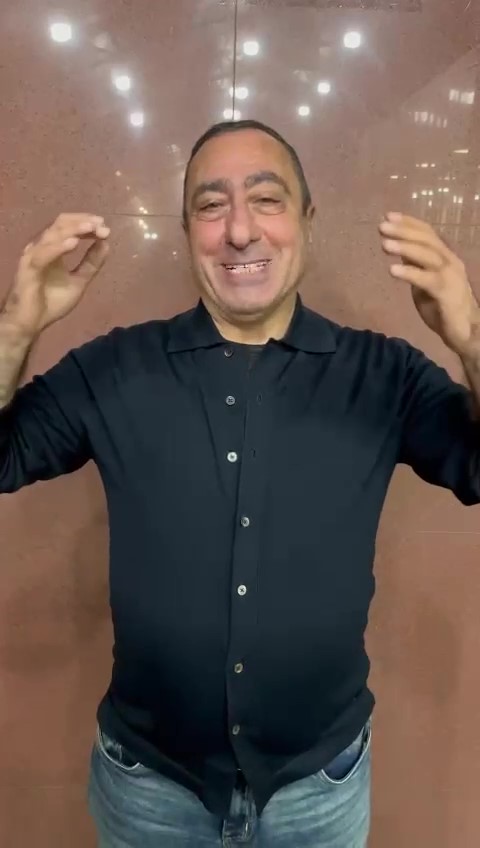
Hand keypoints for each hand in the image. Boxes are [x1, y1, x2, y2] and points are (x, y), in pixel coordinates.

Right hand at [3, 213, 109, 336]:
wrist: (31, 323)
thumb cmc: (50, 302)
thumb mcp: (78, 281)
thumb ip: (91, 264)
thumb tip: (106, 244)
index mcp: (53, 249)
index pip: (68, 226)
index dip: (86, 223)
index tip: (105, 228)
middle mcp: (42, 247)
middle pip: (60, 224)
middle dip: (82, 222)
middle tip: (101, 224)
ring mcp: (33, 256)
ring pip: (52, 235)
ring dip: (73, 229)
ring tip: (91, 228)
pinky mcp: (27, 269)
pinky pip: (42, 254)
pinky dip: (58, 247)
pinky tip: (74, 244)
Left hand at [379, 213, 479, 356]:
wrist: (465, 331)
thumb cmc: (444, 308)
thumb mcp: (425, 282)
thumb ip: (416, 265)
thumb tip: (401, 248)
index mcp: (445, 257)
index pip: (427, 234)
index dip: (409, 223)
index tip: (388, 216)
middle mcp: (450, 262)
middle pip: (426, 240)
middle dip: (403, 231)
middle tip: (382, 226)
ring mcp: (450, 276)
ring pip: (428, 255)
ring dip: (405, 248)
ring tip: (384, 244)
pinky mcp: (447, 293)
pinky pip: (427, 279)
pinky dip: (410, 273)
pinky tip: (392, 270)